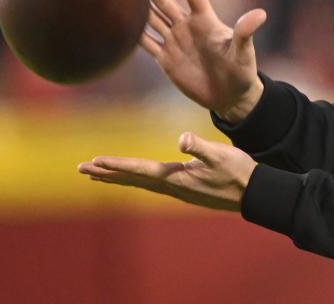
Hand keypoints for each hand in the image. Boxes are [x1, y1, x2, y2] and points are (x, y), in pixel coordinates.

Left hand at [77, 132, 256, 210]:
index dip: (116, 165)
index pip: (139, 169)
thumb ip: (200, 146)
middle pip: (132, 179)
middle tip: (80, 169)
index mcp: (175, 177)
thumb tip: (182, 140)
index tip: (93, 162)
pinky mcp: (184, 189)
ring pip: (139, 182)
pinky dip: (134, 179)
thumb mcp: (221, 155)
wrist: (252, 193)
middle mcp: (171, 186)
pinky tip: (134, 177)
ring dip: (117, 177)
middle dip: (106, 173)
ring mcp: (177, 190)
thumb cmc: (238, 172)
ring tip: (97, 174)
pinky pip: (150, 184)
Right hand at [141, 0, 266, 121]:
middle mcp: (187, 27)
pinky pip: (146, 43)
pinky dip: (132, 35)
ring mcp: (175, 42)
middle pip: (164, 3)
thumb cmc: (241, 71)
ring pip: (151, 19)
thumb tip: (260, 14)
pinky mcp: (166, 59)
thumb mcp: (244, 52)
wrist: (230, 96)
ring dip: (138, 7)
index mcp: (205, 20)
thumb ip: (245, 32)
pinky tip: (117, 25)